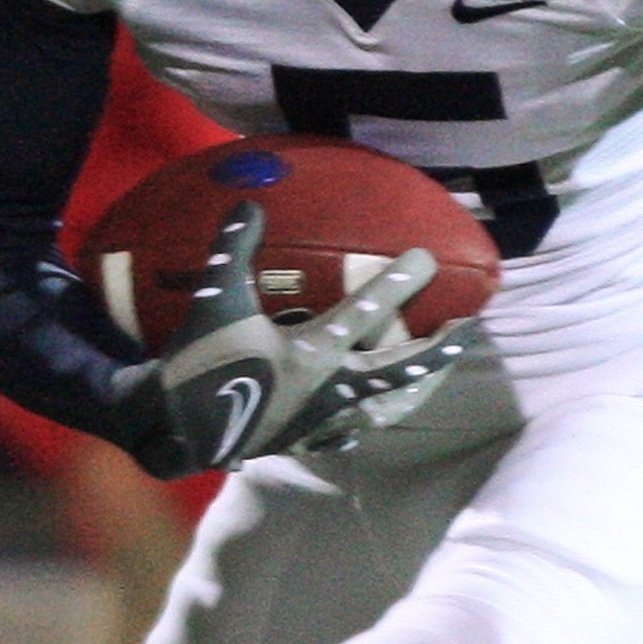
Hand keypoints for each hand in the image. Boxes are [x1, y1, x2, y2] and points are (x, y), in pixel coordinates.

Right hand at [110, 205, 469, 476]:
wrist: (173, 430)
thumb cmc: (197, 362)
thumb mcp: (214, 300)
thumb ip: (232, 249)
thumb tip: (248, 202)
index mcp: (311, 354)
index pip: (366, 312)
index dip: (399, 282)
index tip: (426, 257)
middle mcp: (329, 390)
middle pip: (400, 370)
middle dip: (438, 348)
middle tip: (469, 327)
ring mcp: (323, 421)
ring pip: (388, 406)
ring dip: (420, 386)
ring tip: (441, 368)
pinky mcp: (308, 440)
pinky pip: (356, 430)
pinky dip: (376, 417)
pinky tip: (383, 410)